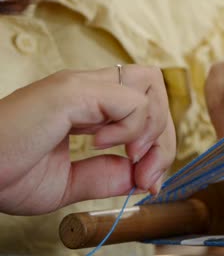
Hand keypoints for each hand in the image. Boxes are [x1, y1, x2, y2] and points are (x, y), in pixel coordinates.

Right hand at [0, 65, 175, 214]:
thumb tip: (141, 173)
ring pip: (149, 85)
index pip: (145, 104)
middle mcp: (88, 89)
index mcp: (89, 106)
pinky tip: (104, 146)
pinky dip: (131, 127)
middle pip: (154, 88)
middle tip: (148, 175)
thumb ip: (107, 175)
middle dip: (164, 137)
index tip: (149, 181)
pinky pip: (130, 100)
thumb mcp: (70, 182)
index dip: (158, 143)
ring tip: (131, 159)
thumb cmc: (8, 173)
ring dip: (152, 129)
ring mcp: (80, 86)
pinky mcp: (71, 92)